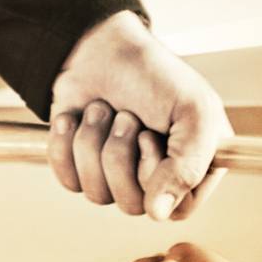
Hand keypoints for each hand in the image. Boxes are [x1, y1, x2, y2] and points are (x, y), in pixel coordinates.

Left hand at [45, 10, 233, 220]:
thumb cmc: (153, 74)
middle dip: (120, 152)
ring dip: (94, 142)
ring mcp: (117, 175)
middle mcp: (156, 177)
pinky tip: (75, 118)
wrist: (99, 47)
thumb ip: (188, 166)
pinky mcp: (81, 168)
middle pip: (133, 205)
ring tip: (102, 109)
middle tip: (126, 115)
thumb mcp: (194, 111)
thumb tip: (158, 214)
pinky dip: (67, 144)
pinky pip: (68, 180)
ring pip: (98, 194)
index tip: (153, 137)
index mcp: (193, 167)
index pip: (177, 208)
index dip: (158, 176)